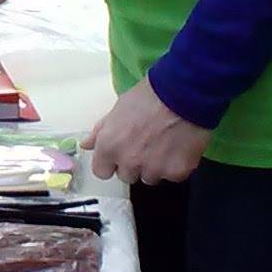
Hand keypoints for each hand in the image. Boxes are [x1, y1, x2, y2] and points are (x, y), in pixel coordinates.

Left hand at [82, 81, 210, 186]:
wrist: (184, 94)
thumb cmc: (149, 96)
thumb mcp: (118, 108)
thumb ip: (100, 131)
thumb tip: (86, 144)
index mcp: (109, 146)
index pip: (101, 171)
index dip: (111, 162)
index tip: (121, 153)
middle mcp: (128, 162)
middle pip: (127, 176)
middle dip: (135, 164)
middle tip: (147, 144)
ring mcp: (153, 169)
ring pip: (151, 177)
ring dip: (156, 166)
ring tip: (165, 143)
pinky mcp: (177, 172)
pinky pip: (173, 175)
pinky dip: (176, 165)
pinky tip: (180, 145)